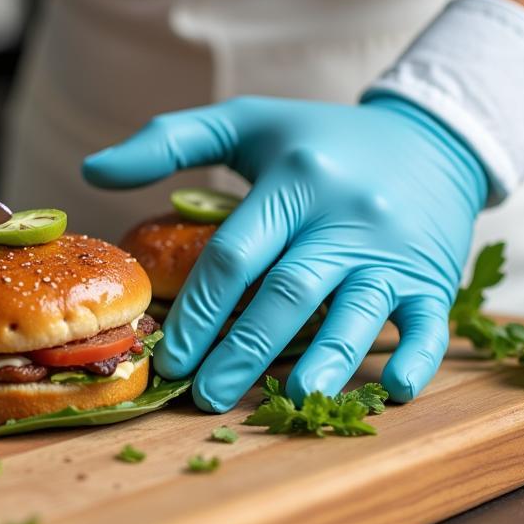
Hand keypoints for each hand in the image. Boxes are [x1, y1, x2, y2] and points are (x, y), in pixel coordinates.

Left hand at [83, 96, 487, 411]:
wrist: (428, 138)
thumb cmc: (318, 138)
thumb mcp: (244, 122)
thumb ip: (168, 141)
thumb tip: (89, 171)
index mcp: (294, 178)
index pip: (236, 254)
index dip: (199, 310)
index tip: (167, 355)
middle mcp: (346, 214)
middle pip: (289, 292)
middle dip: (243, 350)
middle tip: (204, 396)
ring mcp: (394, 248)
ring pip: (356, 311)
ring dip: (323, 360)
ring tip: (287, 400)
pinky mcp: (433, 276)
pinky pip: (431, 322)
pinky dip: (416, 358)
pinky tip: (393, 391)